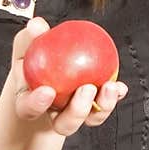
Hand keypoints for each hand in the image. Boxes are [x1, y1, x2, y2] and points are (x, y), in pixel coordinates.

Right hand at [10, 17, 127, 132]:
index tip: (47, 91)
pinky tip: (120, 86)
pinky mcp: (93, 109)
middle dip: (77, 111)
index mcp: (29, 103)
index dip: (37, 104)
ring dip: (102, 106)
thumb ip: (30, 37)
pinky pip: (105, 105)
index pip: (28, 109)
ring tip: (109, 86)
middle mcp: (53, 114)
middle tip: (87, 88)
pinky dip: (114, 96)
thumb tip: (37, 25)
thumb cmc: (35, 58)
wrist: (48, 69)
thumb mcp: (28, 45)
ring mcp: (75, 114)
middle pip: (64, 124)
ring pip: (88, 119)